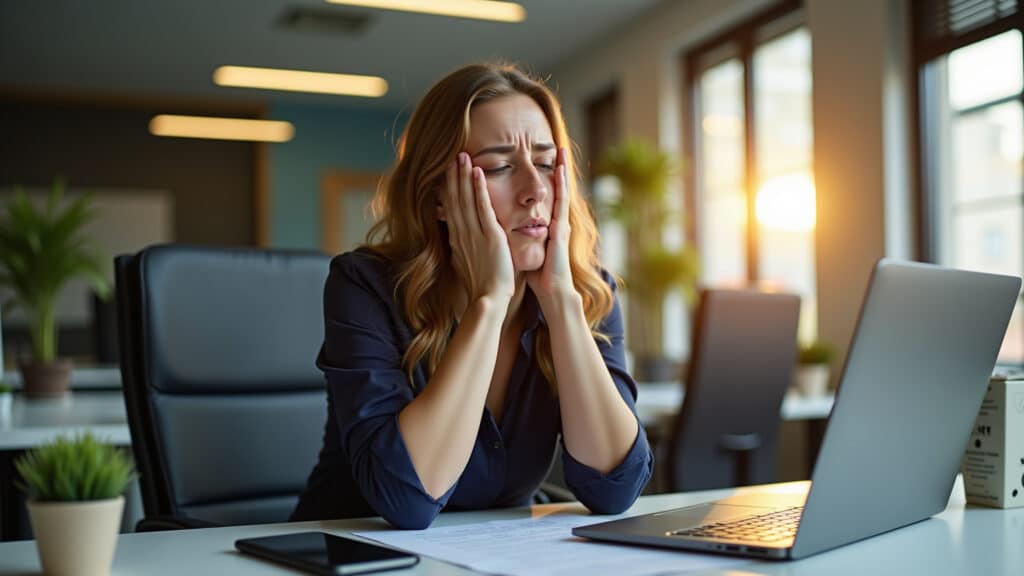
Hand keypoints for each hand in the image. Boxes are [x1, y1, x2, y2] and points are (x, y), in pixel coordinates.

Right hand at [444, 152, 514, 302]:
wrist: (488, 299)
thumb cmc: (482, 286)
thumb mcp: (467, 263)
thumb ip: (463, 249)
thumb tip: (458, 241)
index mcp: (457, 240)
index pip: (450, 208)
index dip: (448, 189)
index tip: (447, 172)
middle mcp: (462, 233)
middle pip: (455, 199)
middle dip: (453, 176)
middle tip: (452, 155)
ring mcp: (475, 234)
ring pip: (466, 199)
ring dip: (464, 176)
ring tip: (462, 156)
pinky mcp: (490, 236)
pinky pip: (483, 208)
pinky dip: (479, 189)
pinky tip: (478, 172)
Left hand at [526, 147, 575, 306]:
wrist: (551, 292)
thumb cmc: (537, 274)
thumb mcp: (526, 248)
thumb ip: (519, 236)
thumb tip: (503, 227)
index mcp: (546, 225)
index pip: (544, 196)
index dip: (543, 178)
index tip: (540, 159)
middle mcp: (555, 221)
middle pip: (555, 189)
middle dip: (557, 167)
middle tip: (558, 145)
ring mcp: (560, 224)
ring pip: (561, 191)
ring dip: (563, 170)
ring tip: (562, 150)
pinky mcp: (561, 230)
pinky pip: (561, 203)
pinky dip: (561, 186)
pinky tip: (560, 171)